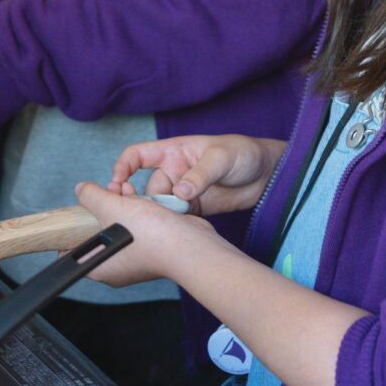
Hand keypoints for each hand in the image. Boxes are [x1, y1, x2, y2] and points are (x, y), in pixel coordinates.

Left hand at [74, 180, 226, 285]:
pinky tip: (138, 196)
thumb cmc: (151, 237)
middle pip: (98, 233)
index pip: (74, 253)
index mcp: (101, 268)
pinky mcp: (154, 246)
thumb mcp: (111, 209)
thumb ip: (92, 197)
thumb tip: (81, 190)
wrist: (190, 244)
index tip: (72, 215)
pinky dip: (138, 210)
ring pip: (120, 227)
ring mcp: (137, 257)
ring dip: (121, 205)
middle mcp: (118, 266)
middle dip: (101, 209)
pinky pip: (138, 226)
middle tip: (103, 194)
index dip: (69, 232)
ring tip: (122, 190)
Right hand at [107, 135, 285, 216]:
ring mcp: (182, 192)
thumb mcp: (221, 157)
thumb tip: (180, 193)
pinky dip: (176, 226)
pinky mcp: (194, 210)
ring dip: (161, 218)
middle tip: (149, 216)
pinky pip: (177, 219)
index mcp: (172, 152)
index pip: (137, 156)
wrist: (268, 174)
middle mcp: (173, 172)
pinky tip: (180, 233)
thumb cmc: (243, 153)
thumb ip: (200, 174)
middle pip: (147, 189)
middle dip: (145, 203)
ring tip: (167, 227)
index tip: (117, 184)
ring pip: (161, 208)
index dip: (122, 168)